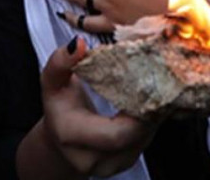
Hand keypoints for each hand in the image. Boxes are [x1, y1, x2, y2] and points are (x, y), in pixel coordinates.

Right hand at [18, 39, 156, 176]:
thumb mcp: (52, 82)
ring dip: (154, 114)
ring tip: (157, 88)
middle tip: (157, 81)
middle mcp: (94, 159)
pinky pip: (146, 140)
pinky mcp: (128, 161)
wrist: (61, 142)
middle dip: (150, 109)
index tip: (144, 82)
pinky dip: (151, 120)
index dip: (137, 112)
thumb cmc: (58, 108)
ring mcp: (114, 164)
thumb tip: (78, 44)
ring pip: (146, 138)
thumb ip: (61, 62)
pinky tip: (151, 102)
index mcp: (73, 137)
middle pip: (136, 136)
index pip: (115, 134)